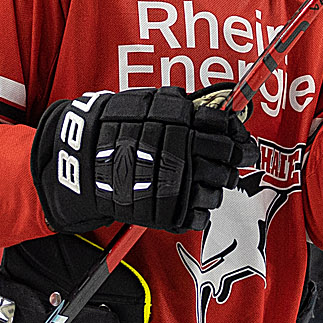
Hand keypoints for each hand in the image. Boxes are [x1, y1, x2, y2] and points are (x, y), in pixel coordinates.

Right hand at [31, 86, 255, 235]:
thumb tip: (219, 117)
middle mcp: (181, 154)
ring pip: (215, 193)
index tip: (241, 146)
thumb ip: (183, 108)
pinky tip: (192, 206)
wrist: (81, 157)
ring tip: (203, 186)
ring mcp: (174, 185)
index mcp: (181, 124)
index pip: (225, 130)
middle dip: (231, 166)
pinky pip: (198, 218)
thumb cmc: (115, 127)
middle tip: (227, 167)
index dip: (238, 139)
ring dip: (214, 190)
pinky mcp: (165, 212)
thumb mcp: (150, 104)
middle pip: (226, 162)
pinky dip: (199, 214)